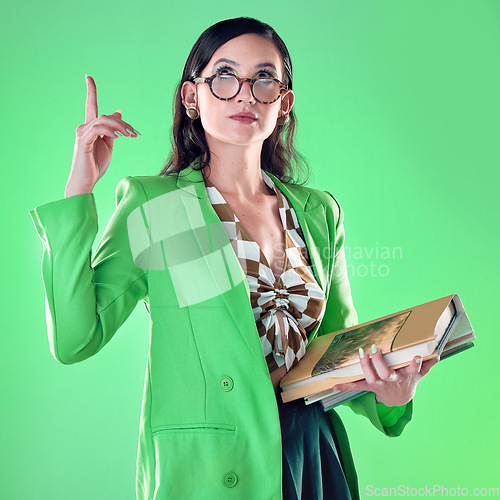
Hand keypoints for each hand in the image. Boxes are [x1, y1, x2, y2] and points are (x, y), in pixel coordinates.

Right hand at [65, 75, 140, 196]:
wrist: (85, 182)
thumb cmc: (95, 165)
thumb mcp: (108, 145)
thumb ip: (113, 130)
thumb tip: (118, 113)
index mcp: (90, 128)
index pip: (91, 106)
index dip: (90, 90)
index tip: (88, 77)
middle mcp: (84, 128)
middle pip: (105, 116)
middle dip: (123, 124)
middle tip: (135, 134)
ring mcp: (82, 133)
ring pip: (103, 120)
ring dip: (120, 127)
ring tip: (131, 136)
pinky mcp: (83, 141)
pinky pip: (98, 129)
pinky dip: (110, 130)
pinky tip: (119, 137)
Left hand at [333, 345, 439, 406]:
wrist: (400, 399)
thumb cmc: (408, 380)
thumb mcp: (419, 374)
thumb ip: (426, 365)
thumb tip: (437, 355)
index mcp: (406, 375)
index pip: (412, 369)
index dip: (414, 363)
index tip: (416, 356)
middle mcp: (392, 380)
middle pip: (386, 373)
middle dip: (380, 361)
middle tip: (375, 348)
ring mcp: (380, 384)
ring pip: (372, 377)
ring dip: (365, 366)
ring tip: (361, 354)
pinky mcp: (370, 387)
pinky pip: (357, 386)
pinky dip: (345, 386)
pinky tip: (335, 385)